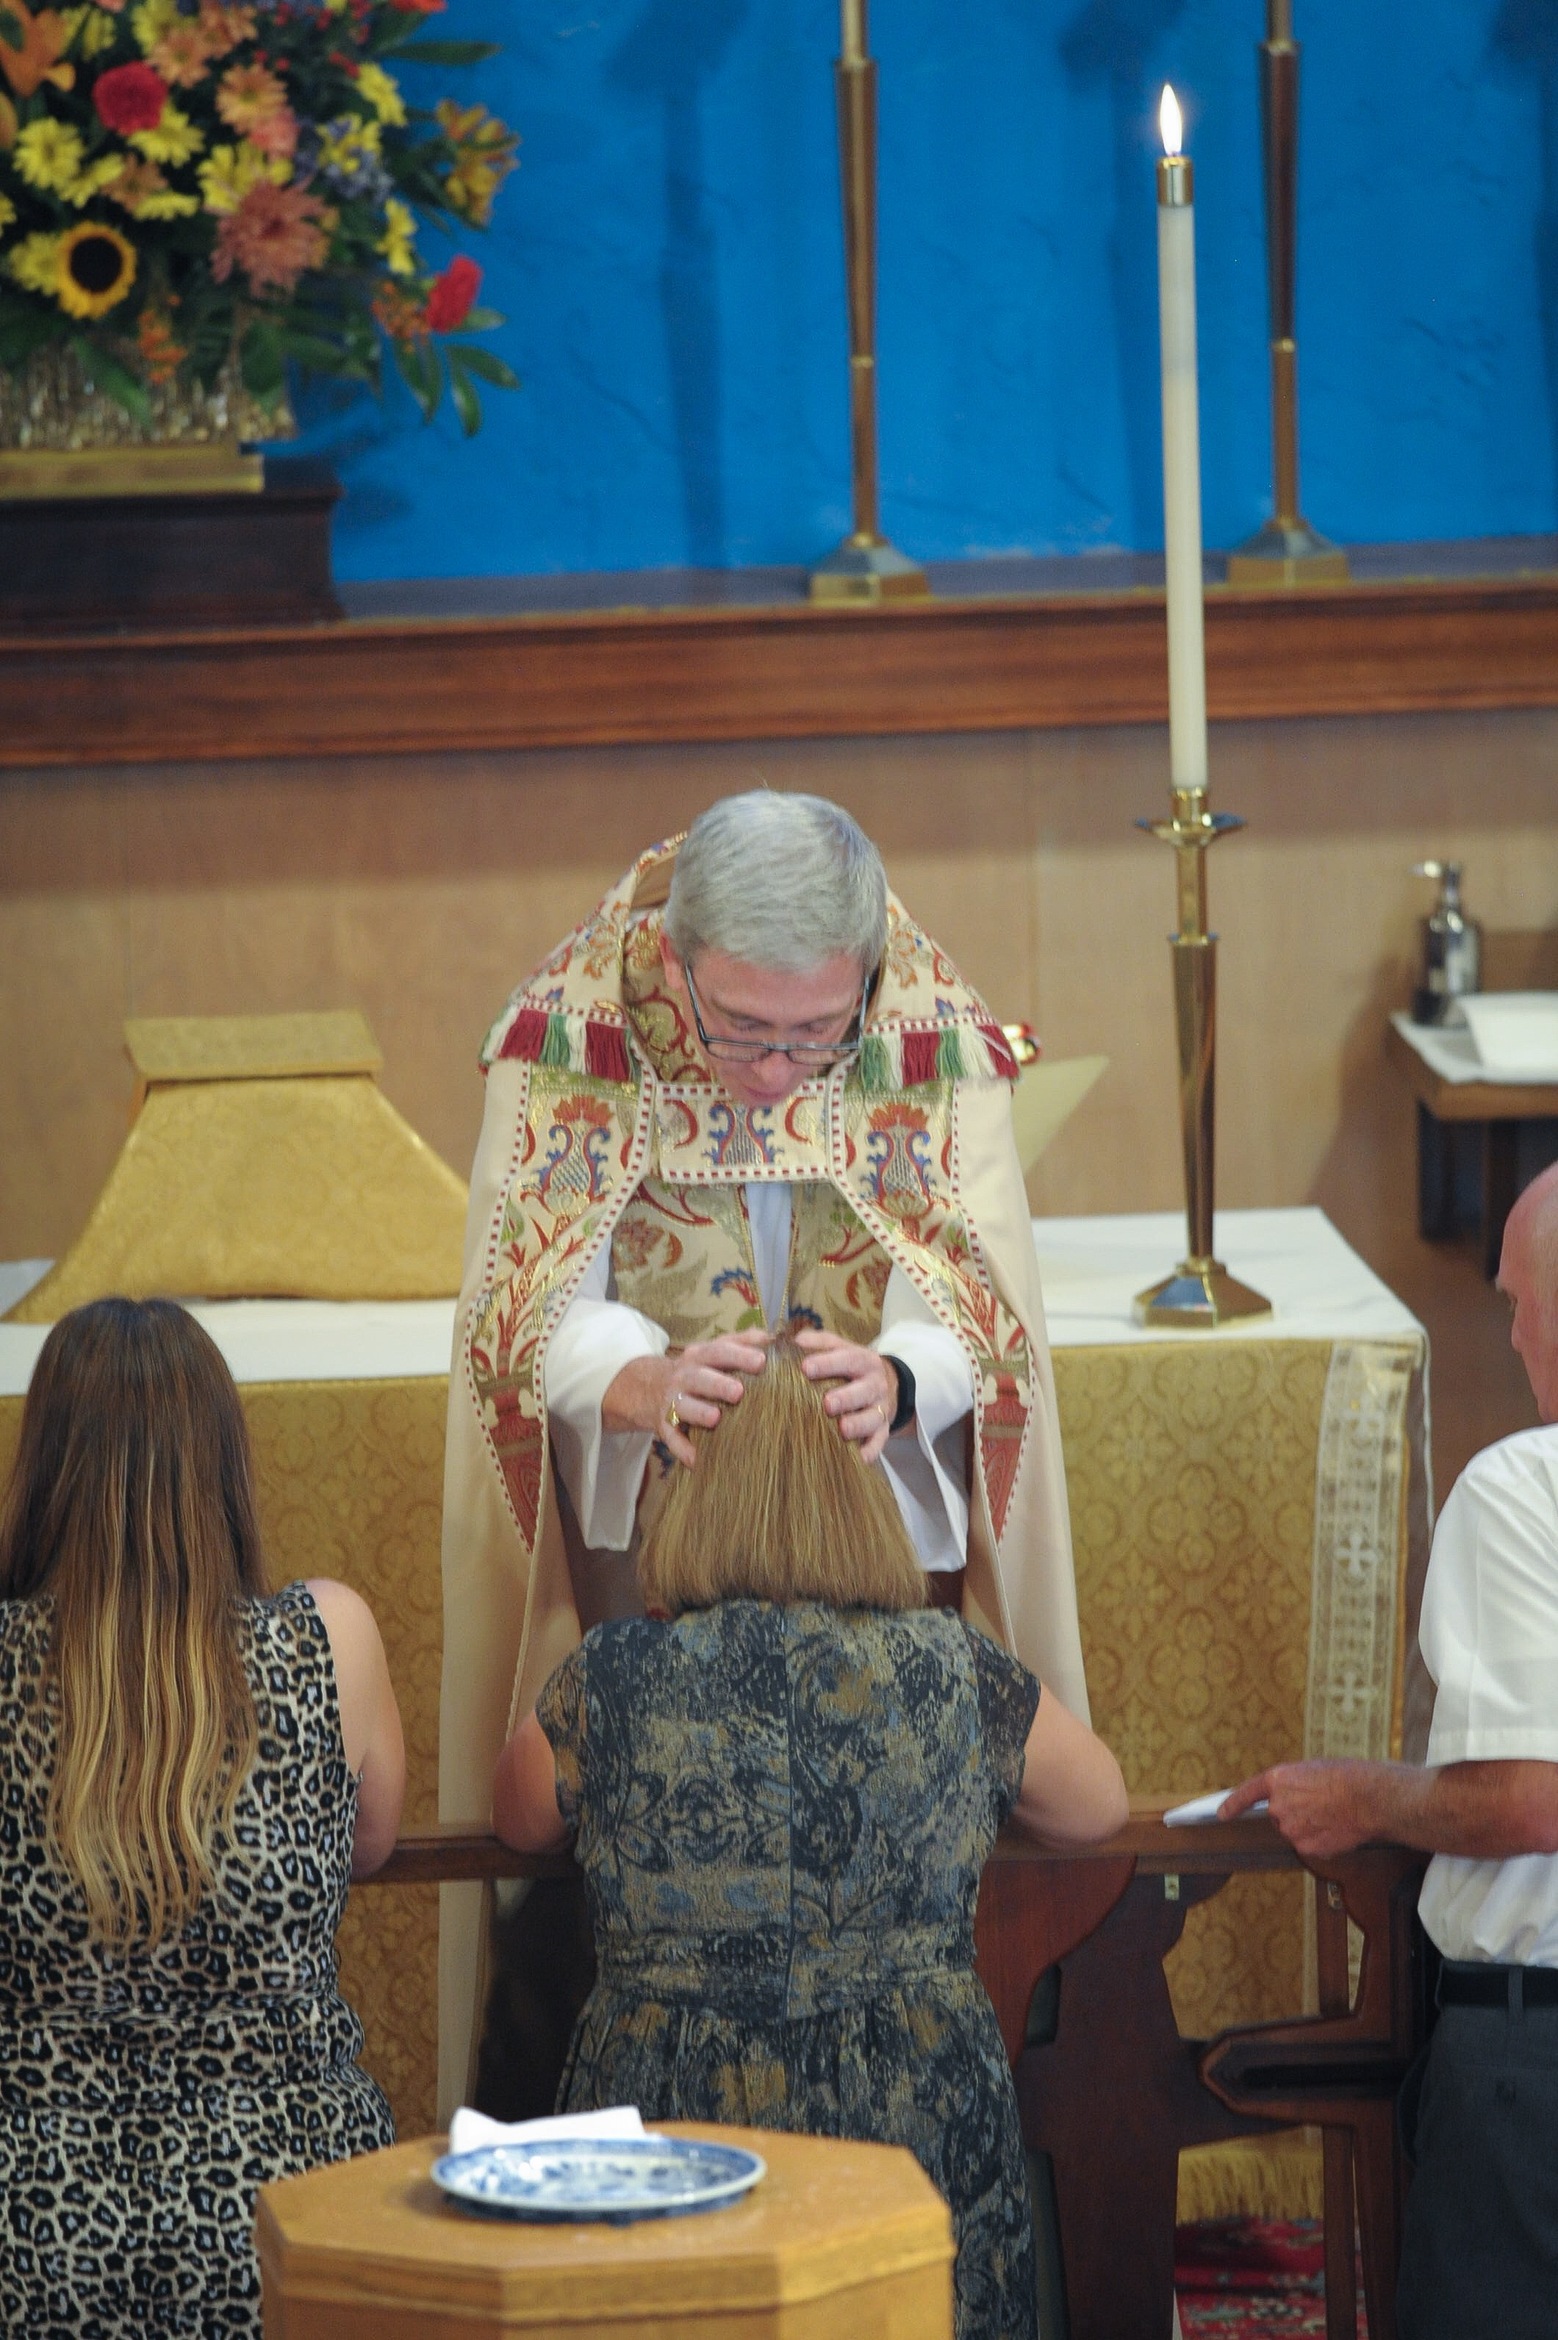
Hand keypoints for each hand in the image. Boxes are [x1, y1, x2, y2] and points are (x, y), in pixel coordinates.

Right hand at [601, 1334, 769, 1468]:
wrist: (647, 1388)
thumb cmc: (695, 1370)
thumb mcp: (712, 1350)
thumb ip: (740, 1342)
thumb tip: (768, 1337)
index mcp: (699, 1356)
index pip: (719, 1351)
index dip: (739, 1355)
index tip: (761, 1361)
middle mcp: (684, 1377)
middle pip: (700, 1378)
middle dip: (718, 1384)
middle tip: (739, 1391)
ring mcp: (672, 1401)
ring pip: (683, 1406)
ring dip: (698, 1412)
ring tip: (715, 1419)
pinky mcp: (664, 1426)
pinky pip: (672, 1439)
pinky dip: (683, 1450)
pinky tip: (697, 1461)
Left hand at [793, 1328, 897, 1462]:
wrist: (887, 1383)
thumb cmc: (850, 1367)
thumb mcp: (839, 1348)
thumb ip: (818, 1343)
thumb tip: (794, 1342)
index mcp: (862, 1361)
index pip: (847, 1358)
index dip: (827, 1363)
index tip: (805, 1368)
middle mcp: (874, 1384)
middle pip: (863, 1390)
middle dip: (846, 1397)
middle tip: (827, 1404)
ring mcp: (880, 1409)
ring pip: (873, 1417)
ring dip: (858, 1424)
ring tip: (843, 1429)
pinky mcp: (882, 1430)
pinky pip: (879, 1442)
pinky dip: (871, 1450)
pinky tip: (860, 1458)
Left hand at [1220, 1762, 1372, 1860]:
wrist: (1366, 1798)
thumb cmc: (1347, 1778)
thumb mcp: (1313, 1770)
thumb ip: (1294, 1786)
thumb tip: (1295, 1799)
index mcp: (1278, 1780)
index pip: (1247, 1793)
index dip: (1233, 1804)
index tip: (1221, 1814)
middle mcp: (1278, 1805)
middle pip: (1279, 1816)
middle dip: (1296, 1813)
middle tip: (1321, 1806)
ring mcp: (1290, 1828)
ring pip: (1295, 1832)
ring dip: (1310, 1827)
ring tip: (1333, 1815)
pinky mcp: (1305, 1847)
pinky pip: (1310, 1846)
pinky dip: (1321, 1841)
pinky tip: (1336, 1829)